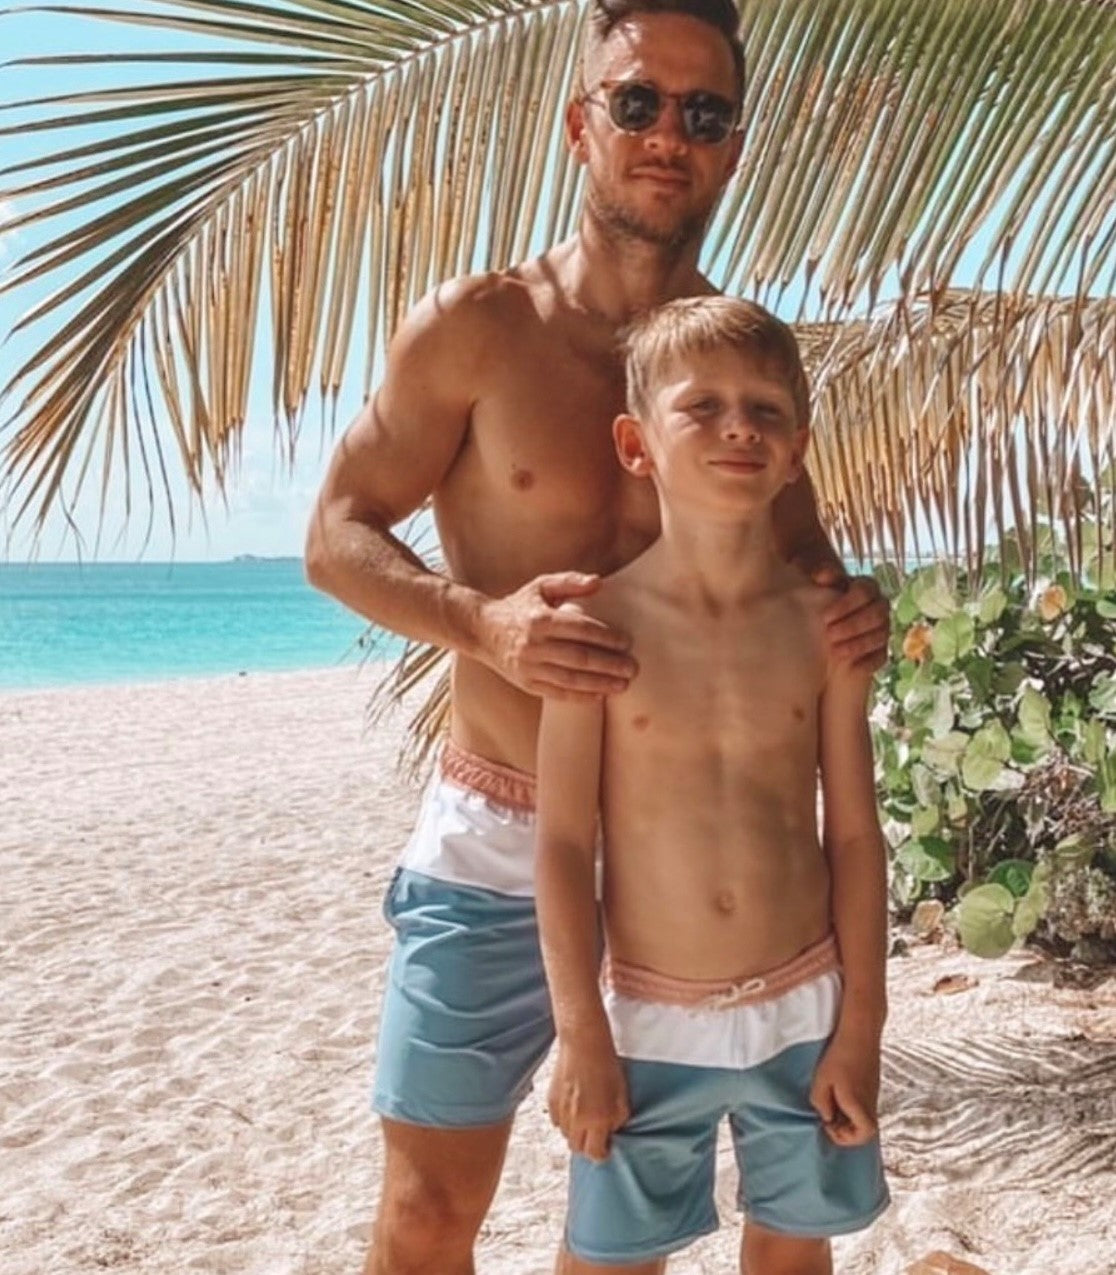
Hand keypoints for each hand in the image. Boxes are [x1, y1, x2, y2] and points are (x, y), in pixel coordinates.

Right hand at [478, 573, 636, 700]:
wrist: (483, 631)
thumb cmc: (519, 606)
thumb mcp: (541, 586)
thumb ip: (570, 582)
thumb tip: (598, 583)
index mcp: (540, 619)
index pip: (580, 629)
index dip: (606, 637)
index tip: (626, 642)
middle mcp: (533, 645)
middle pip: (579, 657)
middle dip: (609, 664)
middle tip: (632, 668)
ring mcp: (528, 667)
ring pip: (571, 679)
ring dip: (600, 683)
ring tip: (622, 685)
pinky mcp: (526, 684)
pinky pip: (557, 693)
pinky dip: (580, 696)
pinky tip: (600, 695)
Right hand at [548, 1037, 630, 1160]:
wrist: (584, 1043)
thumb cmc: (607, 1066)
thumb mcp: (622, 1096)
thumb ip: (617, 1120)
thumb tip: (611, 1133)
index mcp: (597, 1120)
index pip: (595, 1154)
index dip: (602, 1153)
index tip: (606, 1147)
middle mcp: (577, 1120)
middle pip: (577, 1149)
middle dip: (587, 1145)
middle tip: (596, 1134)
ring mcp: (561, 1111)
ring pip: (566, 1135)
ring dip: (575, 1132)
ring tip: (585, 1118)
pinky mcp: (551, 1101)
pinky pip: (557, 1121)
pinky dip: (564, 1120)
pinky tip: (573, 1107)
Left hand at [809, 1035, 880, 1146]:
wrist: (860, 1032)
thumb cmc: (839, 1056)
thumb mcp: (822, 1081)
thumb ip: (821, 1104)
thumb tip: (826, 1117)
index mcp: (859, 1105)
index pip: (864, 1135)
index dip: (845, 1138)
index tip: (828, 1124)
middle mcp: (871, 1103)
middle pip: (865, 1130)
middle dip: (845, 1130)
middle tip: (828, 1117)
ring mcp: (874, 1093)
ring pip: (864, 1117)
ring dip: (848, 1117)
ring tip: (831, 1103)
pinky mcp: (872, 1084)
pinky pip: (864, 1105)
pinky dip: (851, 1106)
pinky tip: (838, 1092)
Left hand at [813, 568, 889, 673]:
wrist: (816, 630)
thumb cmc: (814, 602)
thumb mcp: (812, 587)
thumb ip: (817, 575)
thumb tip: (820, 575)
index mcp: (865, 587)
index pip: (864, 591)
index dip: (846, 603)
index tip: (824, 616)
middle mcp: (879, 606)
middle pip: (876, 613)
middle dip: (853, 624)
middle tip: (828, 634)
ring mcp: (883, 629)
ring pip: (881, 635)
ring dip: (858, 643)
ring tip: (834, 651)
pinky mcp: (880, 651)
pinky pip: (881, 656)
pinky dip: (866, 661)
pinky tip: (849, 665)